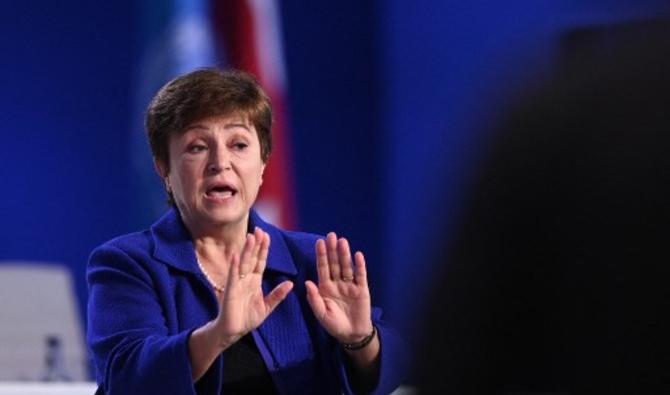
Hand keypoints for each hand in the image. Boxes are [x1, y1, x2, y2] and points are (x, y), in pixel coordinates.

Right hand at [213, 228, 292, 345]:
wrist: (233, 331)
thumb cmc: (248, 319)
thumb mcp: (267, 307)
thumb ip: (277, 295)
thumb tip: (290, 283)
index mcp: (254, 281)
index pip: (260, 261)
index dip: (263, 249)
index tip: (266, 235)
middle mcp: (246, 279)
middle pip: (252, 258)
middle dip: (256, 244)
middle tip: (259, 229)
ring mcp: (237, 283)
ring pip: (243, 263)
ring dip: (246, 250)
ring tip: (250, 237)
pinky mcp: (230, 291)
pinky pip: (232, 276)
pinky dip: (234, 266)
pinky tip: (236, 255)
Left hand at [305, 232, 372, 343]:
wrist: (352, 334)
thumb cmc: (334, 325)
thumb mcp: (321, 314)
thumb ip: (314, 299)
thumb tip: (307, 282)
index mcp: (325, 288)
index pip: (322, 268)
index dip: (321, 255)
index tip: (319, 242)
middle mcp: (337, 283)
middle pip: (334, 264)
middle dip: (332, 250)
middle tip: (331, 235)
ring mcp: (350, 285)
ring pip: (347, 267)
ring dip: (345, 254)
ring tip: (343, 241)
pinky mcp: (362, 290)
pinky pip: (360, 276)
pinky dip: (360, 266)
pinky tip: (358, 255)